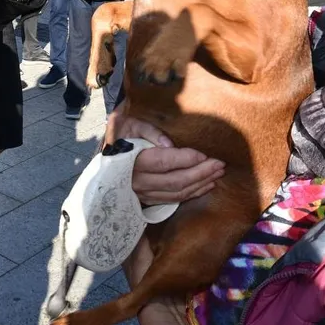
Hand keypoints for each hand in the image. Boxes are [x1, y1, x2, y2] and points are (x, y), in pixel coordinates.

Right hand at [105, 109, 224, 205]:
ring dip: (200, 184)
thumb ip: (148, 131)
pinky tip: (207, 185)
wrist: (104, 159)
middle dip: (201, 173)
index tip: (205, 154)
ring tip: (218, 173)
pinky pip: (174, 200)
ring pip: (177, 193)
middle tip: (220, 164)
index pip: (164, 162)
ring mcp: (144, 193)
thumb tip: (169, 144)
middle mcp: (139, 181)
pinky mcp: (148, 199)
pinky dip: (192, 193)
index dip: (186, 159)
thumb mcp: (129, 125)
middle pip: (175, 181)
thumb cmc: (119, 134)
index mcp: (132, 160)